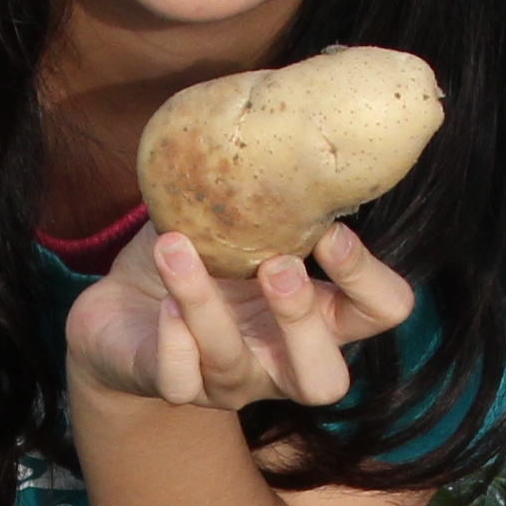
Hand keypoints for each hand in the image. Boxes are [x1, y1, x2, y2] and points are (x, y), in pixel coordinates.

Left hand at [65, 222, 419, 413]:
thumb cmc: (201, 259)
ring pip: (233, 366)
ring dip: (205, 303)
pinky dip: (171, 339)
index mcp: (320, 318)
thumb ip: (272, 193)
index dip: (367, 278)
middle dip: (300, 319)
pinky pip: (180, 381)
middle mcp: (283, 362)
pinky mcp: (176, 389)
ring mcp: (231, 383)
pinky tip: (161, 304)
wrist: (123, 313)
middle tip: (276, 264)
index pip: (382, 312)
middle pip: (326, 380)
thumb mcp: (241, 225)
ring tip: (176, 246)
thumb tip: (288, 116)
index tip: (329, 228)